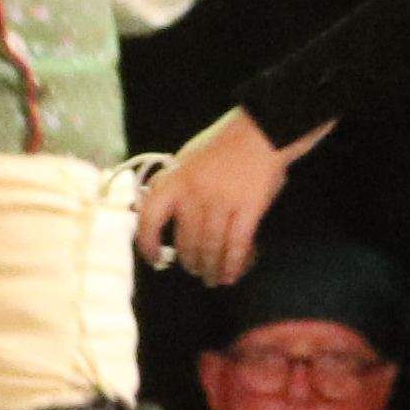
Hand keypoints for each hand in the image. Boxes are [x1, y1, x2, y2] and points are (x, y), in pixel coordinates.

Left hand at [132, 107, 324, 282]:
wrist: (261, 131)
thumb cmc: (224, 144)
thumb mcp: (187, 159)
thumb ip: (173, 185)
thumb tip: (160, 213)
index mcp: (174, 180)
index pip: (149, 219)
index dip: (148, 243)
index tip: (154, 257)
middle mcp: (194, 195)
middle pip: (185, 242)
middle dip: (190, 262)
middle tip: (195, 270)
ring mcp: (222, 204)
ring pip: (211, 249)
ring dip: (211, 268)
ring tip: (212, 278)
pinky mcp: (248, 210)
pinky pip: (236, 246)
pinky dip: (232, 265)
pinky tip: (231, 274)